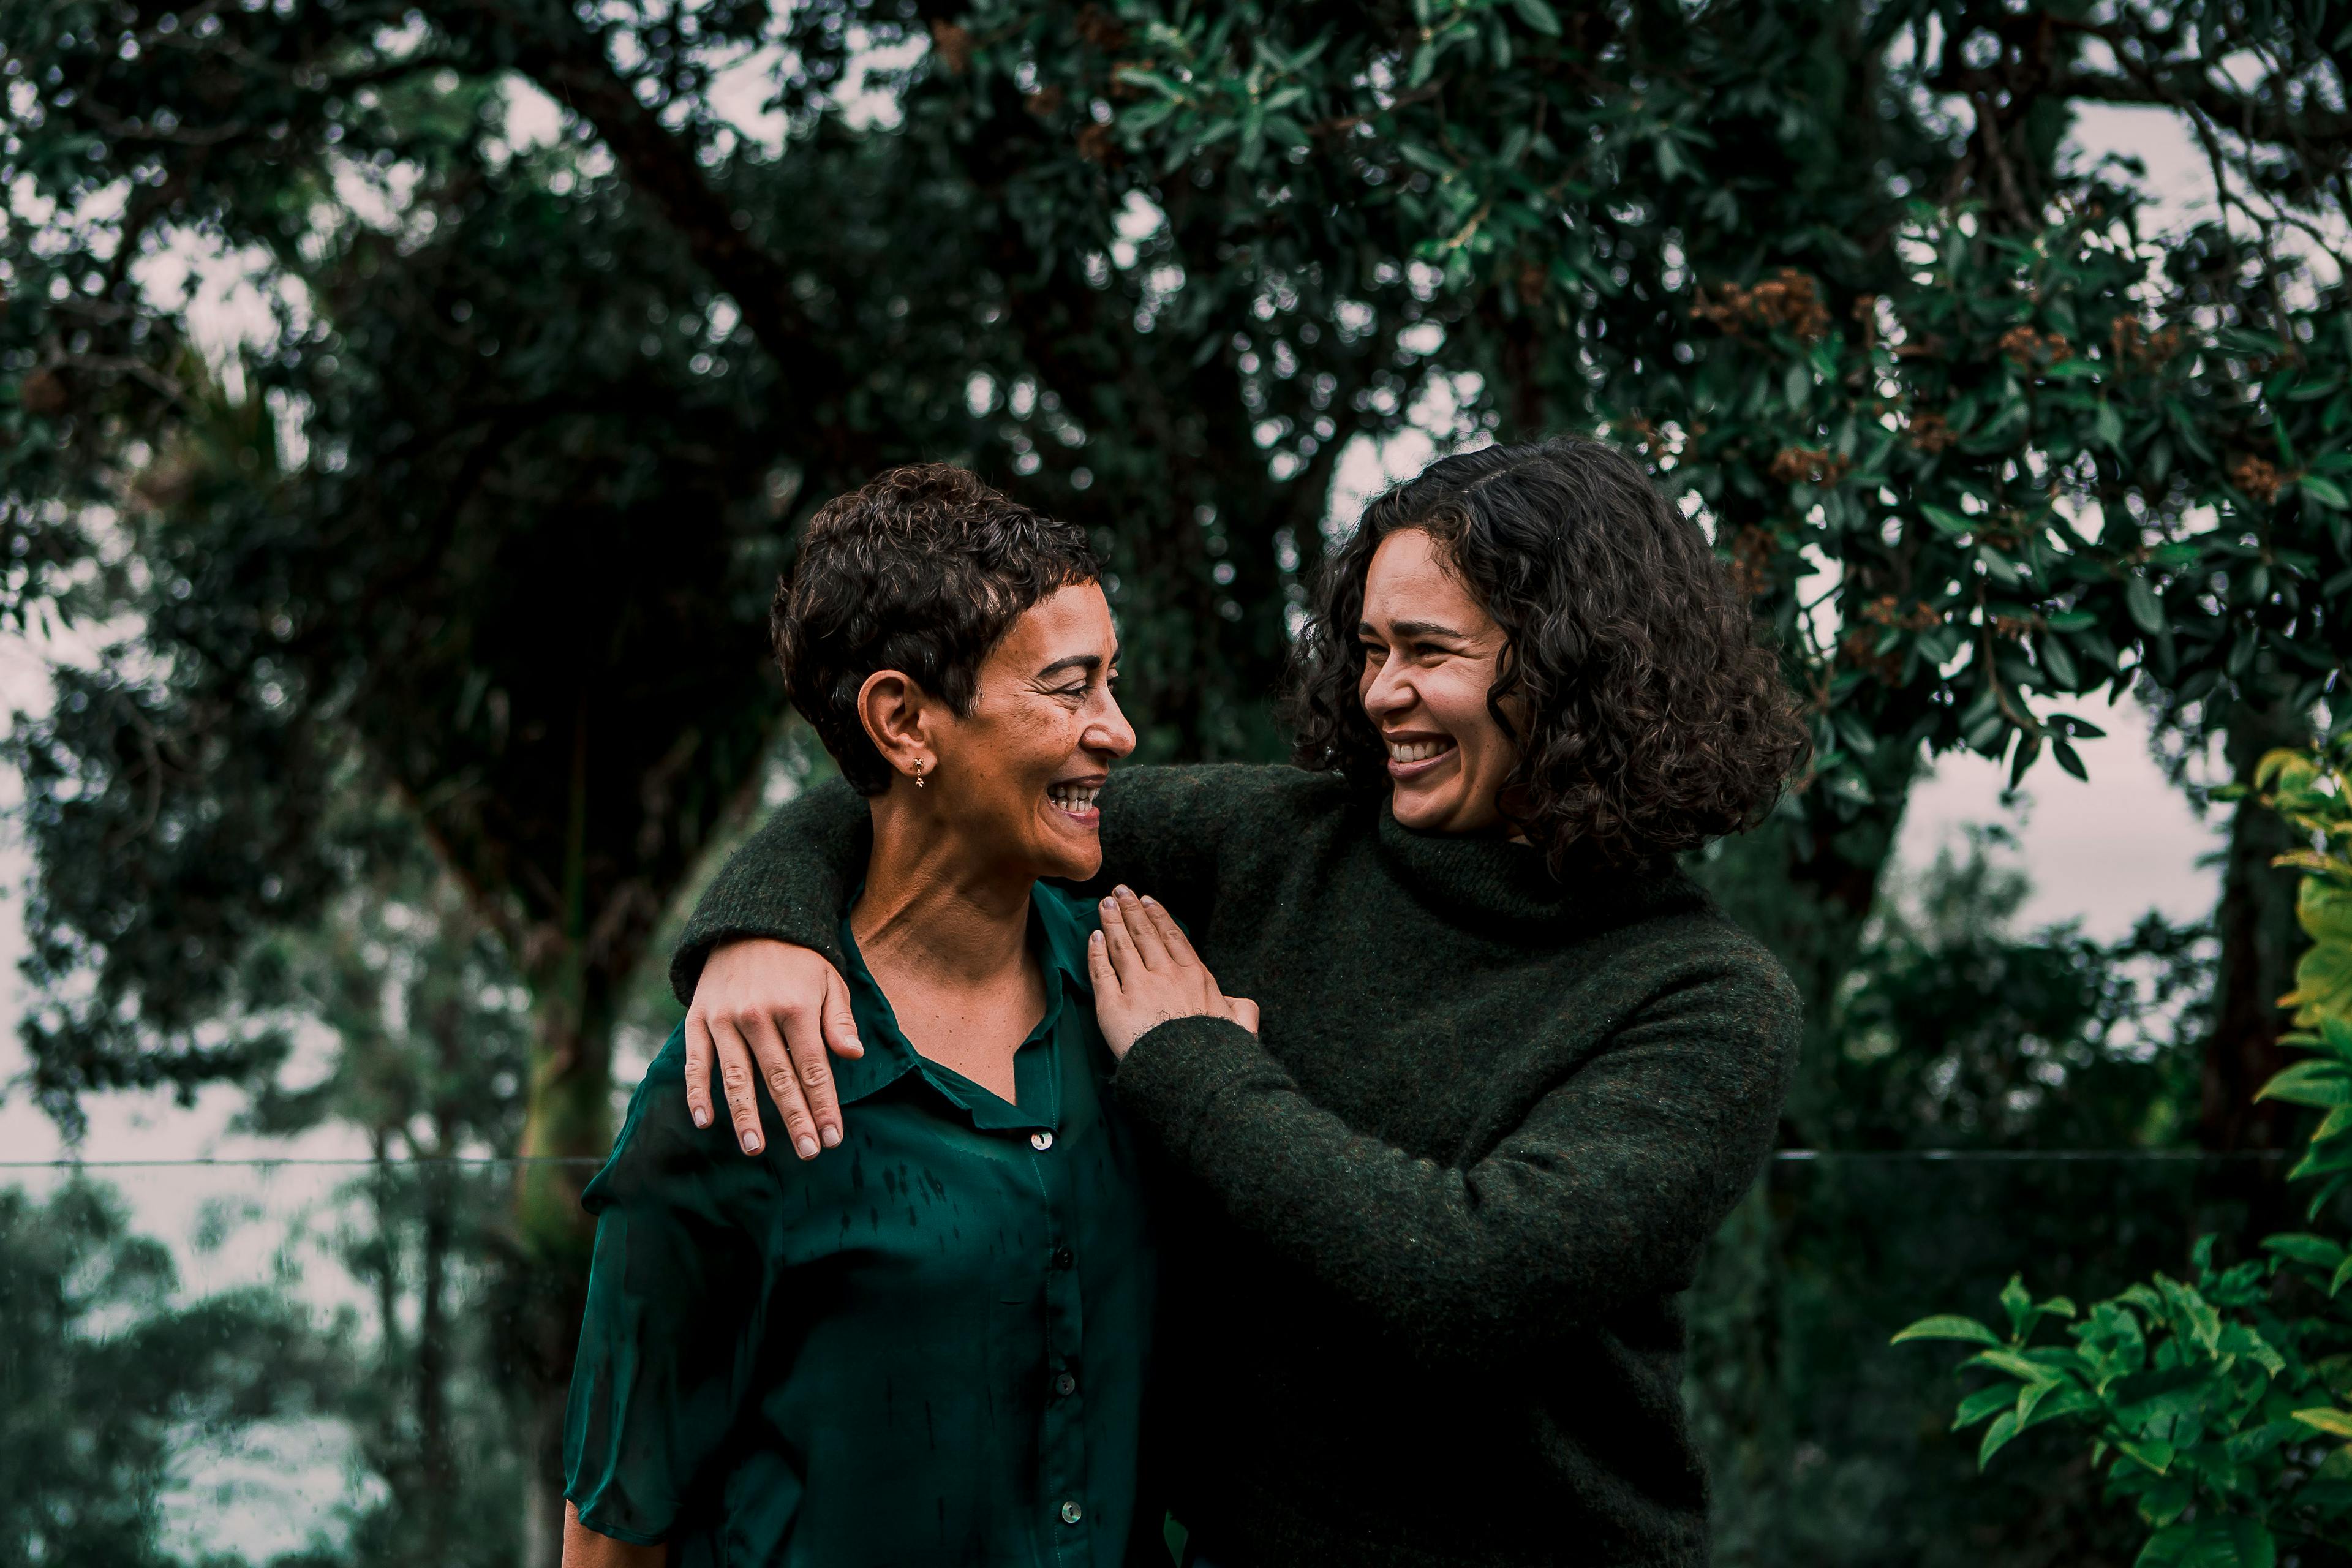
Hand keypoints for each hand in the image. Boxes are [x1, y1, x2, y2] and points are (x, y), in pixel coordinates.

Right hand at [684, 938, 863, 1158]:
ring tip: (755, 1148)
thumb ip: (840, 1020)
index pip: (813, 1067)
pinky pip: (696, 1062)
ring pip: (736, 1077)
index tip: (833, 1137)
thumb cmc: (798, 961)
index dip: (824, 1105)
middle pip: (778, 1078)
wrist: (749, 923)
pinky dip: (697, 1092)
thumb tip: (853, 1056)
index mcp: (796, 1007)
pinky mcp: (698, 1018)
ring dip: (745, 1116)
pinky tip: (704, 1121)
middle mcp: (758, 1015)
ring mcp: (724, 1018)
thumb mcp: (829, 981)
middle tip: (807, 1152)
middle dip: (795, 1118)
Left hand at [1087, 886, 1259, 1057]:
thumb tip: (1241, 1002)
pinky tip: (1092, 938)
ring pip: (1122, 947)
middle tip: (1119, 891)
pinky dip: (1095, 953)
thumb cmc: (1218, 1057)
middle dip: (1131, 910)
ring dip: (1111, 922)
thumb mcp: (1242, 1029)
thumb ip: (1243, 1011)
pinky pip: (1102, 972)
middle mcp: (1166, 976)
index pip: (1174, 939)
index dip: (1159, 918)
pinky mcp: (1114, 1006)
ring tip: (1103, 905)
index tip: (1148, 901)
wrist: (1192, 1076)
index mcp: (1197, 978)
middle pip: (1145, 935)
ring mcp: (1139, 988)